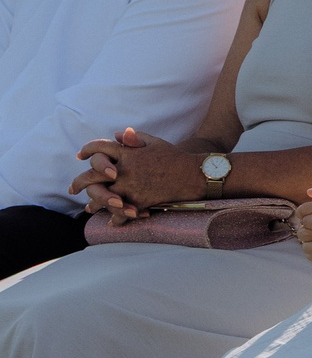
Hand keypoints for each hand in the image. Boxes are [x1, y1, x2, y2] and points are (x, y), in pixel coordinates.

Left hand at [69, 128, 208, 218]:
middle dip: (79, 182)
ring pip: (102, 197)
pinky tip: (111, 222)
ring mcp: (130, 187)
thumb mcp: (155, 142)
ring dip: (93, 204)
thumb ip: (135, 138)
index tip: (80, 155)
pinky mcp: (139, 201)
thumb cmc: (174, 157)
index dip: (87, 150)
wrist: (193, 175)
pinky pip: (120, 214)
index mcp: (127, 153)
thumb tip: (117, 135)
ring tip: (89, 209)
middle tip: (72, 189)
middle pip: (92, 175)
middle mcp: (125, 169)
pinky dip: (115, 220)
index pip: (99, 148)